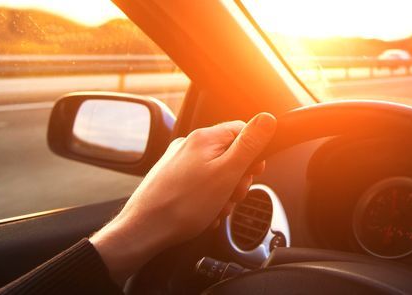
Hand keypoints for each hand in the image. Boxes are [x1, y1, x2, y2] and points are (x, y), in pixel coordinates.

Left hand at [89, 113, 276, 282]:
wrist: (144, 229)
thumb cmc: (183, 205)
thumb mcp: (227, 173)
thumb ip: (249, 145)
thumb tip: (267, 119)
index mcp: (204, 138)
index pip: (242, 131)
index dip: (254, 153)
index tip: (254, 173)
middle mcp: (189, 145)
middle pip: (230, 153)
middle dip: (238, 178)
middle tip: (233, 195)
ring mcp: (178, 162)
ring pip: (216, 172)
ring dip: (224, 192)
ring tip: (216, 208)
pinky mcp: (171, 178)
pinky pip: (200, 184)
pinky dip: (208, 198)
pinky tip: (205, 213)